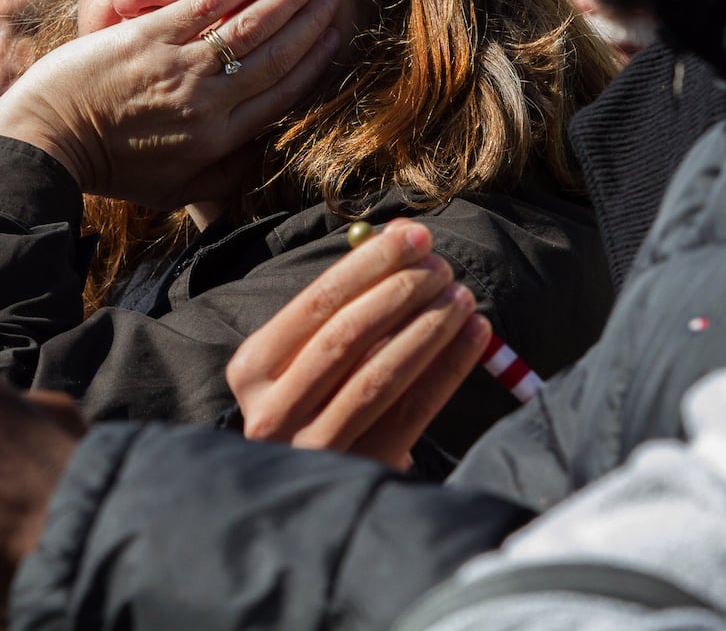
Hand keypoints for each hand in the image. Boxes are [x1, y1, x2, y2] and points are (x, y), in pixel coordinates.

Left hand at [0, 0, 340, 209]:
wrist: (47, 141)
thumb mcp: (172, 192)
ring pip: (250, 28)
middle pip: (275, 57)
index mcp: (217, 142)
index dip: (313, 65)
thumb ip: (221, 177)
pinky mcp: (149, 37)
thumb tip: (262, 153)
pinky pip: (207, 8)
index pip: (280, 96)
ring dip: (287, 0)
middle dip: (310, 24)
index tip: (335, 40)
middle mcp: (208, 102)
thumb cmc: (108, 170)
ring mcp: (180, 66)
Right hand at [225, 220, 491, 468]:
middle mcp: (273, 411)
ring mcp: (314, 447)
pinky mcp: (360, 469)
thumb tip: (400, 232)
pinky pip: (413, 411)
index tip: (414, 237)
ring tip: (460, 297)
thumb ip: (346, 295)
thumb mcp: (306, 352)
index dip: (369, 265)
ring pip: (380, 375)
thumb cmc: (311, 398)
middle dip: (401, 291)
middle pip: (346, 335)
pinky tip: (475, 335)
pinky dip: (448, 367)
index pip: (314, 304)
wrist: (311, 492)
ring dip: (428, 327)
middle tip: (441, 267)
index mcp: (251, 370)